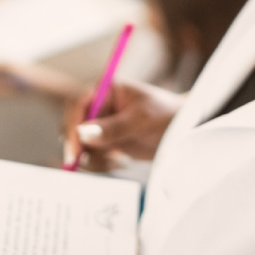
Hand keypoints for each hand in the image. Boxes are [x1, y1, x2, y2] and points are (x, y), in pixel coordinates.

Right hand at [63, 80, 183, 168]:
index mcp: (105, 91)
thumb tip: (82, 134)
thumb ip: (112, 128)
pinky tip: (123, 161)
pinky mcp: (106, 144)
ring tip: (120, 159)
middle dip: (80, 146)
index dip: (71, 126)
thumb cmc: (166, 116)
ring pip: (81, 146)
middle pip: (73, 126)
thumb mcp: (140, 120)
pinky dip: (102, 163)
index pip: (77, 105)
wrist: (183, 133)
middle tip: (89, 161)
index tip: (75, 148)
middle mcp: (99, 107)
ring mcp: (101, 126)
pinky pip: (93, 157)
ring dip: (94, 157)